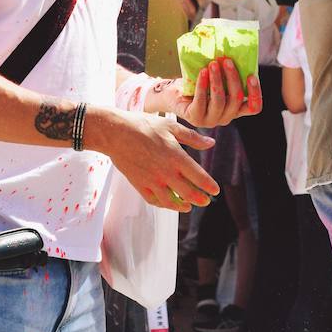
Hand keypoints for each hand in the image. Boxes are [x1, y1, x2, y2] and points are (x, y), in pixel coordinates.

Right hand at [95, 109, 219, 212]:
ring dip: (182, 206)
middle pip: (188, 193)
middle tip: (206, 201)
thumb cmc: (145, 125)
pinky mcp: (139, 184)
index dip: (209, 186)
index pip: (199, 177)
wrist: (116, 132)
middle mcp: (166, 172)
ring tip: (188, 207)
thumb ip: (193, 138)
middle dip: (200, 199)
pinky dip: (162, 204)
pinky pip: (153, 200)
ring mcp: (152, 181)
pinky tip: (167, 203)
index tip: (215, 190)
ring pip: (171, 201)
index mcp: (177, 157)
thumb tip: (211, 144)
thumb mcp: (171, 126)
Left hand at [171, 58, 262, 127]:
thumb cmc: (199, 83)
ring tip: (213, 64)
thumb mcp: (217, 79)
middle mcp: (226, 117)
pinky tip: (203, 72)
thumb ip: (228, 74)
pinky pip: (202, 100)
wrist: (175, 94)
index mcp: (235, 109)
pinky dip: (203, 85)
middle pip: (236, 100)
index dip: (255, 93)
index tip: (251, 76)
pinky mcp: (195, 118)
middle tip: (227, 61)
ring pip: (220, 101)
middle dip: (233, 78)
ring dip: (217, 80)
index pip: (254, 108)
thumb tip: (234, 51)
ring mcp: (210, 120)